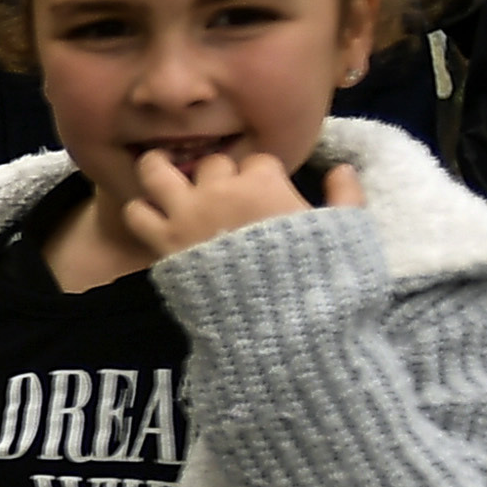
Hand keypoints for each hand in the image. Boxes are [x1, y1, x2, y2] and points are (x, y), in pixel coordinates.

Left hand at [109, 142, 359, 263]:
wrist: (279, 327)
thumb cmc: (320, 279)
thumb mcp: (349, 235)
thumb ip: (347, 197)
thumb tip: (341, 169)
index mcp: (263, 184)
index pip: (258, 160)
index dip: (263, 175)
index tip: (265, 191)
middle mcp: (219, 191)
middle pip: (211, 163)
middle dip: (217, 174)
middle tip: (219, 193)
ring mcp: (186, 216)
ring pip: (156, 172)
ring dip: (158, 170)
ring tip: (161, 173)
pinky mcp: (164, 244)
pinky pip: (137, 213)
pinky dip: (142, 211)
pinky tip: (151, 216)